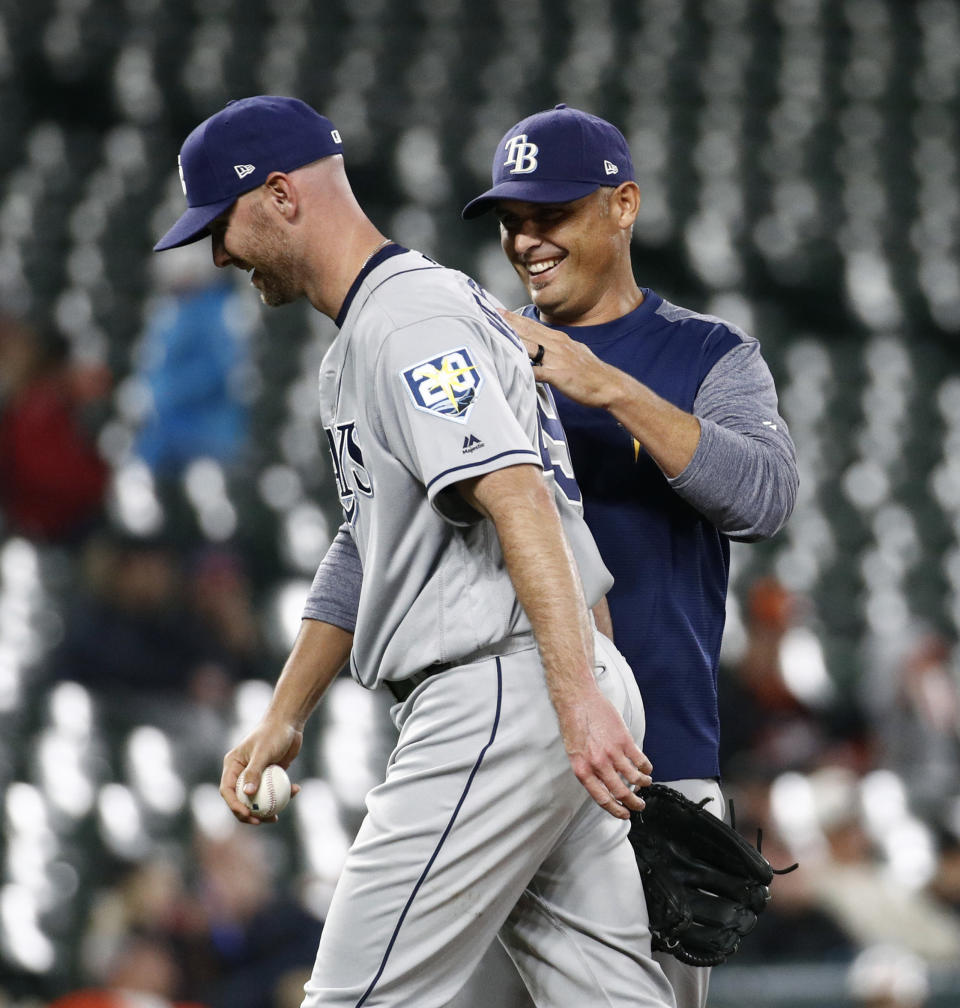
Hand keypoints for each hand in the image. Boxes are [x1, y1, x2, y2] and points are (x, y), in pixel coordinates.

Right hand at [220, 719, 302, 823]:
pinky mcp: (270, 774)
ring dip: (266, 808)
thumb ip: (254, 772)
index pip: (227, 790)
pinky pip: (273, 790)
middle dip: (249, 813)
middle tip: (261, 821)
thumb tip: (246, 794)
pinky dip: (283, 794)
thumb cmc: (273, 733)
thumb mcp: (263, 752)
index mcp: (233, 765)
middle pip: (240, 798)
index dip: (235, 806)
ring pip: (257, 798)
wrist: (289, 722)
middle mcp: (241, 771)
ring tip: (276, 817)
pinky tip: (296, 790)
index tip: (248, 815)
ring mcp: (256, 774)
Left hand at [499, 308, 616, 408]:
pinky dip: (524, 368)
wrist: (609, 385)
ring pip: (530, 346)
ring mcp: (557, 360)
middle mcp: (557, 345)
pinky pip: (537, 372)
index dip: (514, 318)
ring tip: (494, 334)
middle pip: (528, 331)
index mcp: (559, 339)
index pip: (532, 325)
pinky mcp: (558, 375)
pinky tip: (511, 366)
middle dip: (508, 323)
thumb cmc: (592, 372)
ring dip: (512, 339)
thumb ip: (558, 347)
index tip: (499, 311)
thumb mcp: (575, 352)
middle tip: (490, 314)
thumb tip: (546, 345)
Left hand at [554, 688, 651, 818]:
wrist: (577, 700)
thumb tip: (603, 785)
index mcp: (583, 770)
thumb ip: (588, 770)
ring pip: (634, 778)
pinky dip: (646, 768)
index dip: (615, 810)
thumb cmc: (573, 725)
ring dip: (643, 784)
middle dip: (633, 803)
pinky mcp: (624, 740)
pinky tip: (647, 769)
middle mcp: (598, 765)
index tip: (624, 815)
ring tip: (645, 784)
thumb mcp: (574, 754)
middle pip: (621, 792)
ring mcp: (612, 753)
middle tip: (639, 805)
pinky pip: (640, 760)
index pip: (602, 799)